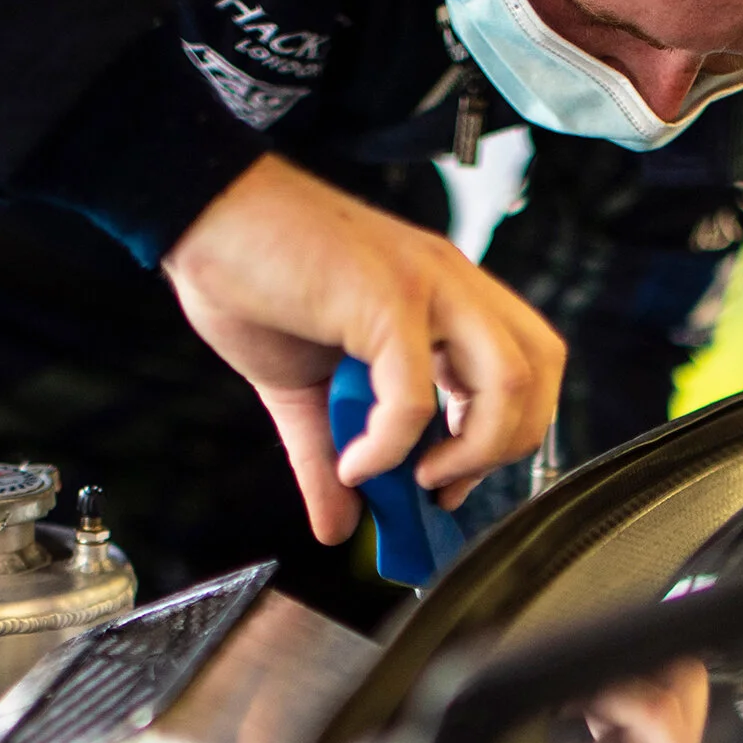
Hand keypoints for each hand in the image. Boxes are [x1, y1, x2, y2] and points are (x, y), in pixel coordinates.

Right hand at [163, 153, 564, 545]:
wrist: (202, 214)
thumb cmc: (253, 280)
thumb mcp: (304, 392)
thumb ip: (328, 460)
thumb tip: (337, 528)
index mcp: (447, 296)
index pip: (527, 368)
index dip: (502, 439)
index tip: (445, 484)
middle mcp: (450, 282)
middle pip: (540, 372)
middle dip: (504, 449)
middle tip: (439, 485)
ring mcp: (425, 284)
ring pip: (508, 382)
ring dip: (469, 453)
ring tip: (408, 478)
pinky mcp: (386, 296)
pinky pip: (416, 394)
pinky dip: (389, 446)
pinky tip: (352, 461)